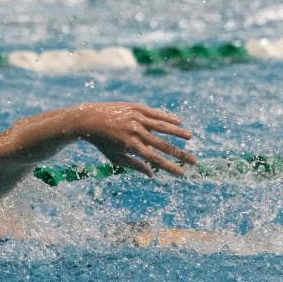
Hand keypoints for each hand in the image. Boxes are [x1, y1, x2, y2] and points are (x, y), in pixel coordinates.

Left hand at [69, 102, 195, 177]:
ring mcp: (136, 118)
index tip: (182, 174)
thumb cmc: (102, 142)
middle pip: (163, 145)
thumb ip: (134, 165)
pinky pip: (155, 113)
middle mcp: (135, 132)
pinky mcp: (136, 108)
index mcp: (131, 146)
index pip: (155, 160)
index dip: (170, 167)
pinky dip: (167, 117)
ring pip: (162, 126)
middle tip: (194, 161)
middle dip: (180, 154)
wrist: (88, 119)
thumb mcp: (115, 157)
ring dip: (178, 132)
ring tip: (191, 137)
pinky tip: (179, 121)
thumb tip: (152, 174)